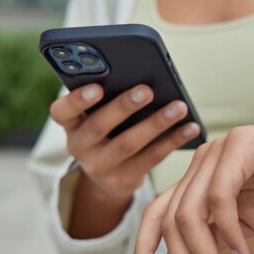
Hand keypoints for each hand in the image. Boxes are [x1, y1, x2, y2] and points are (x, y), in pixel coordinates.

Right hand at [49, 83, 200, 236]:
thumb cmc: (107, 129)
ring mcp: (101, 166)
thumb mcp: (96, 114)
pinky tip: (191, 127)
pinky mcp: (124, 179)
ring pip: (129, 144)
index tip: (97, 87)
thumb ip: (108, 96)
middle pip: (99, 126)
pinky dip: (173, 140)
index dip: (78, 100)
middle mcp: (80, 146)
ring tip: (179, 107)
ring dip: (156, 123)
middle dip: (124, 107)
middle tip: (147, 90)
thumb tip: (142, 74)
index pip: (62, 111)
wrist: (107, 176)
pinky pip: (152, 158)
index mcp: (70, 124)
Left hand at [132, 117, 253, 253]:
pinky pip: (219, 197)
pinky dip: (227, 231)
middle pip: (170, 219)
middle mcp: (203, 163)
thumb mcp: (248, 223)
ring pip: (189, 213)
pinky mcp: (240, 143)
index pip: (159, 213)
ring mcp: (218, 150)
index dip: (144, 248)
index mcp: (200, 179)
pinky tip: (243, 252)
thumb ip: (217, 237)